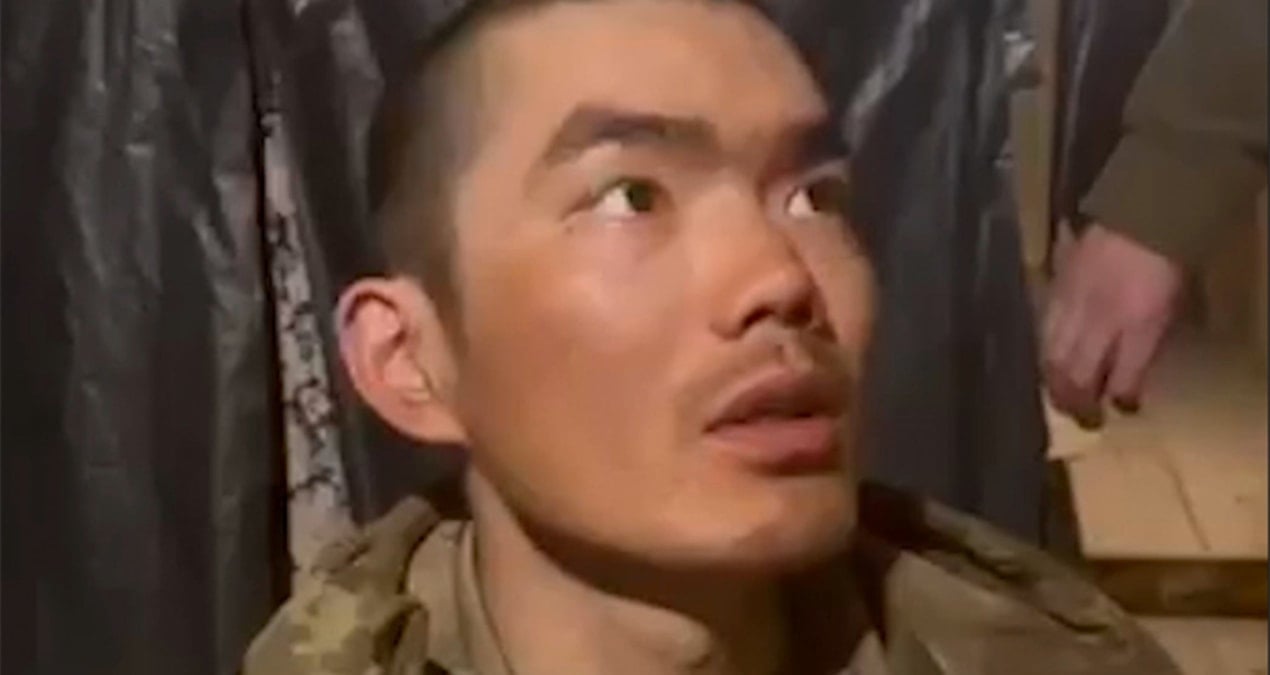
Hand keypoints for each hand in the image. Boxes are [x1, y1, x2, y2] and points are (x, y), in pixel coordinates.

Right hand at [1043, 224, 1183, 427]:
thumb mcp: (1172, 307)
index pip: (1118, 381)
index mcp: (1134, 326)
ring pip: (1051, 356)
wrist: (1138, 211)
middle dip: (1076, 402)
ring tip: (1059, 395)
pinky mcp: (1052, 287)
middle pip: (1074, 375)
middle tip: (1080, 415)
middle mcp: (1097, 320)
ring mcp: (1070, 303)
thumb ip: (1147, 345)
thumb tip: (1126, 380)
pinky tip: (1048, 358)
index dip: (1117, 400)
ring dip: (1055, 382)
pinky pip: (1043, 329)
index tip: (1118, 410)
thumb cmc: (1164, 261)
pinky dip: (1045, 350)